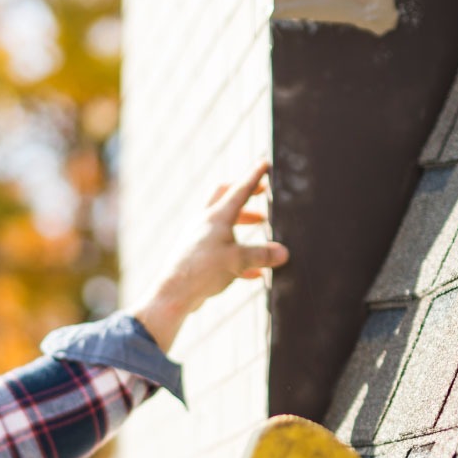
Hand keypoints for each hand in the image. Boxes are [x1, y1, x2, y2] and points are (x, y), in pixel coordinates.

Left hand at [132, 162, 288, 352]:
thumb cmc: (202, 271)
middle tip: (262, 195)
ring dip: (243, 222)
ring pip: (224, 223)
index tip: (264, 164)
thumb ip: (261, 255)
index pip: (239, 190)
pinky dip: (239, 255)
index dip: (254, 177)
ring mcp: (199, 239)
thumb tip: (284, 253)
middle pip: (225, 197)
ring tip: (262, 228)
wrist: (173, 293)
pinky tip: (255, 273)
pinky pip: (221, 249)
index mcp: (216, 217)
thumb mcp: (237, 261)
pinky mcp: (198, 257)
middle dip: (245, 194)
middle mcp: (205, 223)